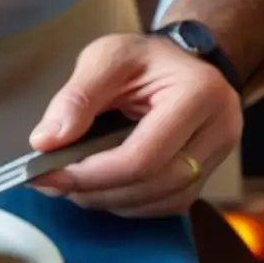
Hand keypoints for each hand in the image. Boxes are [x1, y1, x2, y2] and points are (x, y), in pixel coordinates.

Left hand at [28, 33, 243, 216]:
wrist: (177, 62)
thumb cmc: (143, 58)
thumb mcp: (105, 58)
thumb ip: (75, 98)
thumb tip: (45, 142)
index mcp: (198, 95)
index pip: (142, 157)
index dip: (90, 175)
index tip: (47, 175)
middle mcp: (219, 130)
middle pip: (153, 184)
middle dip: (95, 191)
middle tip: (52, 184)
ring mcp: (216, 156)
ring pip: (161, 201)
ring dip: (108, 201)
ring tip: (71, 185)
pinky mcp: (206, 173)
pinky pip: (167, 204)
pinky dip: (128, 203)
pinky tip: (100, 188)